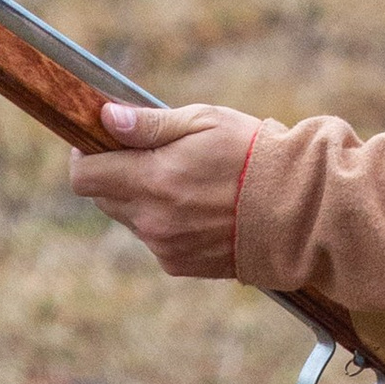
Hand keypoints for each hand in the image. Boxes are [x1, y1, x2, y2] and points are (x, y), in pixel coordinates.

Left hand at [68, 101, 262, 276]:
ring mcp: (165, 246)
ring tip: (184, 182)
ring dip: (141, 199)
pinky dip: (163, 223)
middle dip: (115, 174)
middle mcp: (153, 220)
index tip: (99, 142)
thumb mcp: (204, 123)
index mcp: (153, 180)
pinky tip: (198, 208)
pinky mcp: (180, 265)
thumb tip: (105, 118)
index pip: (85, 177)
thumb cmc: (253, 154)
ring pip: (129, 219)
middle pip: (103, 198)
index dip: (85, 155)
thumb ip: (149, 125)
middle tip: (149, 156)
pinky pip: (154, 240)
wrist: (299, 209)